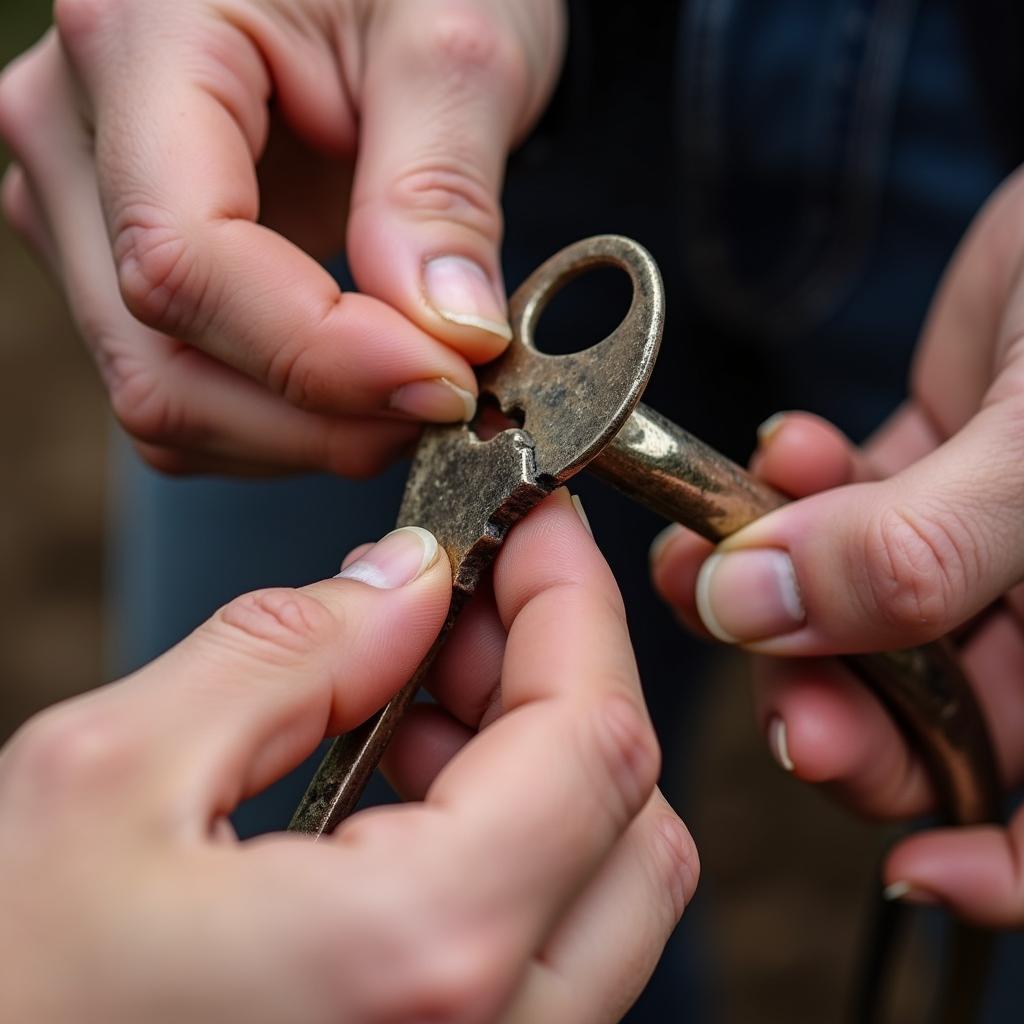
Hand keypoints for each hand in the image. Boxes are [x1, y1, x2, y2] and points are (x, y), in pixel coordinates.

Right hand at [0, 0, 564, 475]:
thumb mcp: (453, 38)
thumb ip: (440, 187)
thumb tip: (445, 337)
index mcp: (137, 40)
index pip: (185, 260)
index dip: (319, 357)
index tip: (445, 384)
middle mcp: (76, 135)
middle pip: (159, 361)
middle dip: (318, 422)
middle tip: (445, 408)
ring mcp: (88, 207)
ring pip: (164, 398)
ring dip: (301, 435)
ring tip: (413, 392)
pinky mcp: (129, 260)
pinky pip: (185, 389)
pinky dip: (280, 421)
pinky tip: (360, 388)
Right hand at [0, 491, 694, 1021]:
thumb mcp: (108, 781)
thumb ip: (286, 652)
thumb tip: (406, 580)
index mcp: (417, 953)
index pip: (593, 738)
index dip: (577, 605)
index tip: (541, 530)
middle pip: (632, 818)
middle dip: (564, 677)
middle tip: (471, 600)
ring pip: (604, 888)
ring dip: (536, 757)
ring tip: (418, 686)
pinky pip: (544, 951)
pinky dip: (507, 840)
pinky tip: (402, 783)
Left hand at [650, 168, 1023, 926]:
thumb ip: (919, 549)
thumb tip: (759, 614)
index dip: (1009, 870)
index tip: (912, 866)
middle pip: (934, 723)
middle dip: (836, 705)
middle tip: (766, 672)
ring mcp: (986, 543)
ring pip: (863, 626)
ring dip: (778, 597)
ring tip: (710, 552)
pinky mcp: (932, 473)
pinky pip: (843, 523)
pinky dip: (795, 505)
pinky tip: (784, 456)